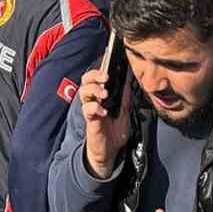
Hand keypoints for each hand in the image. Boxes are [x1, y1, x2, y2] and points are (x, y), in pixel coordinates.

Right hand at [78, 65, 131, 179]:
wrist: (111, 150)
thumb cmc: (115, 130)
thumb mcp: (125, 111)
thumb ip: (125, 97)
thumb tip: (128, 81)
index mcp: (102, 94)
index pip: (97, 76)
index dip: (101, 67)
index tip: (109, 61)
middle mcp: (94, 99)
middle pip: (86, 80)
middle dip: (95, 75)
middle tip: (106, 77)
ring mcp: (91, 109)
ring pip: (83, 92)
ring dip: (94, 90)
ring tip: (104, 94)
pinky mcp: (90, 120)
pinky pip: (87, 110)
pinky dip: (95, 108)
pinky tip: (103, 112)